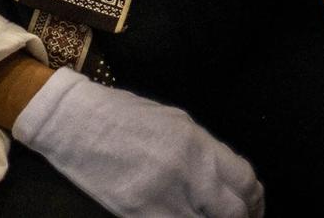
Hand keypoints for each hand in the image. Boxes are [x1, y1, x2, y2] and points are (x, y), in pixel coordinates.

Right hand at [12, 68, 261, 217]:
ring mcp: (165, 194)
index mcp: (197, 142)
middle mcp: (188, 169)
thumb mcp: (170, 121)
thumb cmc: (118, 115)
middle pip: (235, 211)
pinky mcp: (141, 212)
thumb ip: (200, 150)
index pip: (245, 180)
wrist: (71, 120)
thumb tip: (221, 177)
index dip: (253, 201)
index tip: (249, 209)